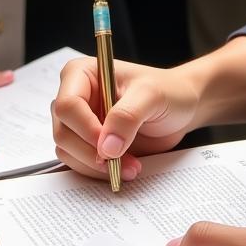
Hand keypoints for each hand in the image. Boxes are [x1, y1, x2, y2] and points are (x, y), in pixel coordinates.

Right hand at [51, 56, 199, 179]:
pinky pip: (80, 163)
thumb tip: (106, 147)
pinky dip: (99, 171)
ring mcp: (80, 121)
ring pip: (68, 151)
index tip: (109, 146)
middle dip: (92, 153)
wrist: (182, 108)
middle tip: (120, 162)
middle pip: (63, 132)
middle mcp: (75, 96)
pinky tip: (124, 167)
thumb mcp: (151, 96)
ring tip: (129, 166)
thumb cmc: (168, 90)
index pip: (67, 105)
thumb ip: (128, 116)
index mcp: (82, 74)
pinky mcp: (88, 142)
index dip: (85, 129)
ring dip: (97, 166)